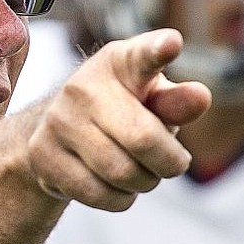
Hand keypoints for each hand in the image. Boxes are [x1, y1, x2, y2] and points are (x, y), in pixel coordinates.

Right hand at [25, 30, 210, 212]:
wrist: (62, 131)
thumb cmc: (123, 110)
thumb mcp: (153, 100)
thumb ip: (176, 102)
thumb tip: (200, 97)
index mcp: (119, 62)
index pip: (141, 56)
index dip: (157, 50)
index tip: (171, 45)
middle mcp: (81, 86)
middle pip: (142, 139)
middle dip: (169, 162)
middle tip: (173, 164)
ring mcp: (57, 122)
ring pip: (121, 173)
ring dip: (144, 183)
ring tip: (141, 173)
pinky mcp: (42, 156)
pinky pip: (98, 194)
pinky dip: (119, 199)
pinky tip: (116, 185)